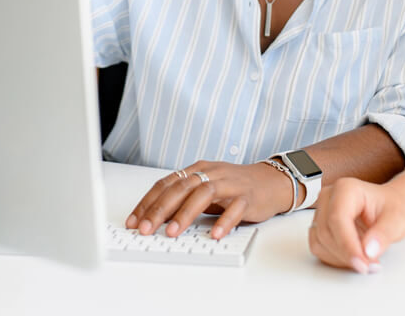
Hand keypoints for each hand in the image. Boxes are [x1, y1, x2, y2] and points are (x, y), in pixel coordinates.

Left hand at [125, 160, 294, 238]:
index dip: (148, 202)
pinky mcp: (247, 196)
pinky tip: (215, 234)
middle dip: (160, 209)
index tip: (134, 221)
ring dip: (185, 214)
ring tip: (172, 233)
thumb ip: (184, 199)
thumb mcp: (205, 189)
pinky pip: (234, 208)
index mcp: (198, 169)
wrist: (269, 181)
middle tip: (146, 229)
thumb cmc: (233, 187)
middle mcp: (211, 173)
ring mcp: (230, 183)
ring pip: (204, 194)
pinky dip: (224, 221)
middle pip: (181, 187)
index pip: (167, 183)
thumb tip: (155, 219)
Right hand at [308, 178, 404, 273]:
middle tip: (371, 265)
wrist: (389, 206)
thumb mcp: (398, 221)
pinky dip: (335, 258)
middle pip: (326, 232)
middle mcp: (329, 196)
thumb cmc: (392, 208)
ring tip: (366, 258)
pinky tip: (354, 255)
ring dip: (341, 258)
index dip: (347, 245)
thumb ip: (383, 235)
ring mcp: (322, 210)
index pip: (337, 219)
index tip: (363, 264)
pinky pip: (318, 247)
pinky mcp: (319, 225)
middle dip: (347, 255)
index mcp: (346, 188)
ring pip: (319, 242)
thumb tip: (368, 251)